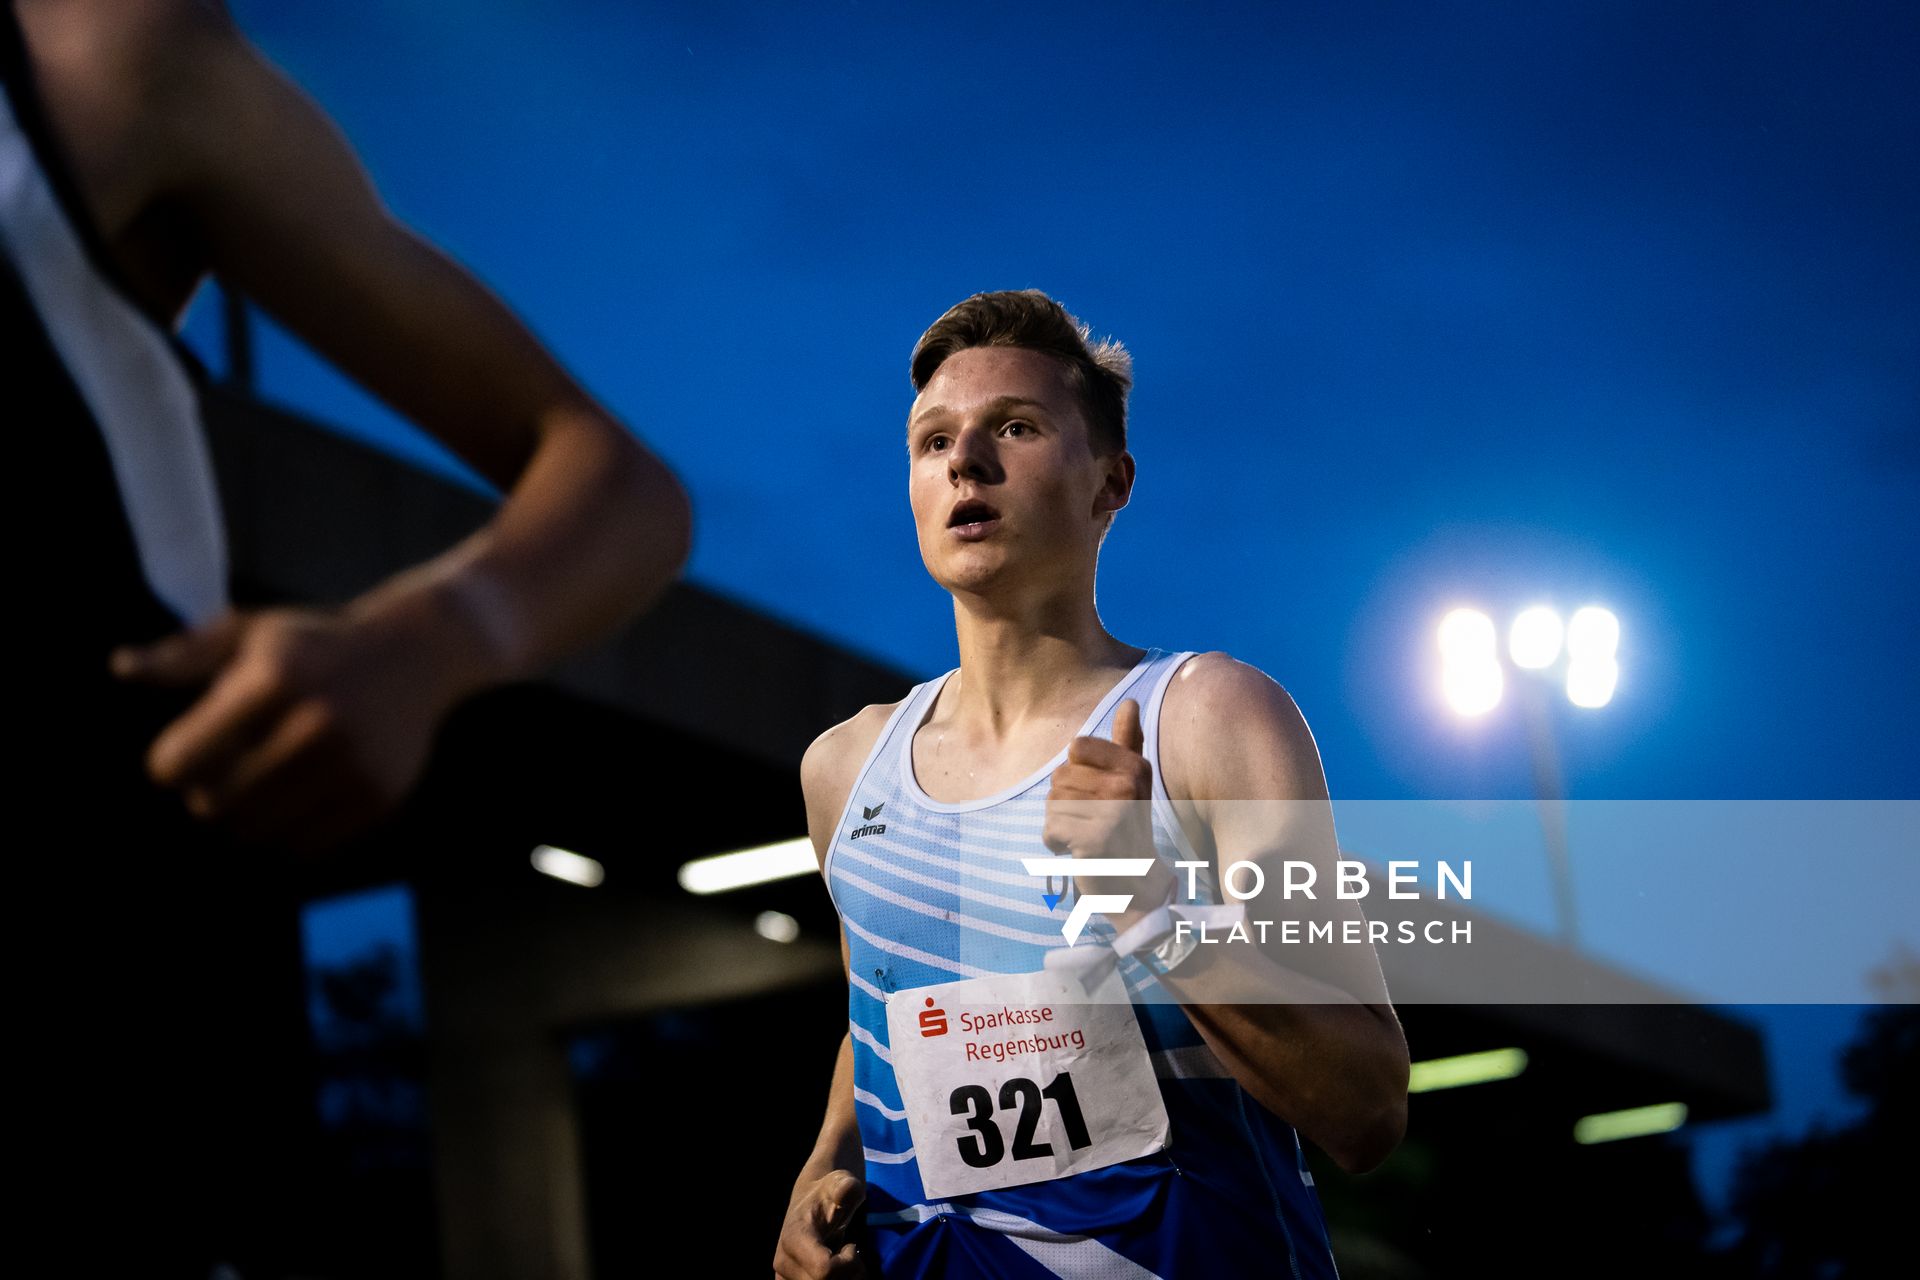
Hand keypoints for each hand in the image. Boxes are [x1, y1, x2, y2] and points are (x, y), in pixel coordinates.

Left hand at [110, 602, 474, 850]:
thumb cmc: (319, 643)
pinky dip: (292, 832)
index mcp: (276, 680)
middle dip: (207, 794)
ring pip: (259, 832)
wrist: (419, 653)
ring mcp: (353, 765)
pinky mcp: (380, 796)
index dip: (172, 763)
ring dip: (248, 817)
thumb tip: (121, 667)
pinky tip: (299, 797)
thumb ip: (186, 655)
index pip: (181, 761)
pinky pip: (307, 847)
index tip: (185, 754)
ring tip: (259, 786)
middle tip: (222, 774)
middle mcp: (317, 724)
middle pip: (215, 806)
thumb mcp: (254, 633)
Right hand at [773, 1169, 866, 1278]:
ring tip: (844, 1262)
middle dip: (848, 1275)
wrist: (811, 1202)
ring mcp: (783, 1277)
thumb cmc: (829, 1193)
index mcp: (793, 1238)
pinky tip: (836, 1272)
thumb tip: (846, 1189)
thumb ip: (845, 1187)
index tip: (852, 1246)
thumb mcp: (841, 1183)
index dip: (848, 1264)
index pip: (824, 1271)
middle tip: (851, 1254)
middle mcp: (782, 1262)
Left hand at [1045, 698, 1174, 923]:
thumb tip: (1130, 702)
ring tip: (1086, 836)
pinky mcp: (1094, 839)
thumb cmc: (1126, 829)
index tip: (1098, 796)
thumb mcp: (1132, 782)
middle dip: (1066, 802)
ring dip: (1060, 823)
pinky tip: (1077, 852)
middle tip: (1092, 822)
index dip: (1077, 773)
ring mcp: (1113, 812)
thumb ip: (1128, 742)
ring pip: (1052, 801)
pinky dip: (1055, 843)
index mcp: (1135, 766)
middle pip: (1060, 776)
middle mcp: (1127, 784)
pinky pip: (1050, 827)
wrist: (1134, 885)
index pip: (1076, 747)